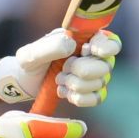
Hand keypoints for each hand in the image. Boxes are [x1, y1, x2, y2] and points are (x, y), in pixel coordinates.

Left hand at [0, 28, 121, 106]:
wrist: (27, 82)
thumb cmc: (31, 62)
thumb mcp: (32, 53)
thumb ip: (50, 46)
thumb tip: (72, 45)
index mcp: (86, 39)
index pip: (112, 42)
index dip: (106, 47)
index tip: (87, 50)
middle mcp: (95, 57)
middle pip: (106, 66)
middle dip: (82, 70)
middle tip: (63, 68)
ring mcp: (95, 75)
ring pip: (100, 83)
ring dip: (76, 84)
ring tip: (59, 80)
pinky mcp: (90, 92)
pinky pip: (97, 98)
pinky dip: (80, 98)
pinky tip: (65, 93)